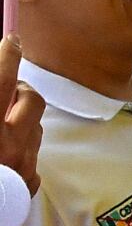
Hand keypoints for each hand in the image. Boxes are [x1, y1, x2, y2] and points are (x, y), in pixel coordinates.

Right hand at [0, 35, 43, 194]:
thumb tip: (4, 89)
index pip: (1, 81)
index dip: (7, 56)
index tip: (11, 40)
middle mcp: (9, 145)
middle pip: (30, 99)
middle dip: (19, 88)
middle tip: (5, 89)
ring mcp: (22, 166)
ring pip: (35, 126)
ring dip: (21, 118)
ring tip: (0, 122)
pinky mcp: (27, 185)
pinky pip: (34, 154)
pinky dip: (22, 146)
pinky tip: (5, 152)